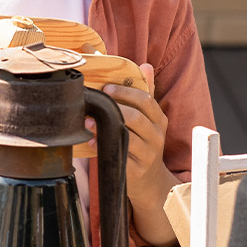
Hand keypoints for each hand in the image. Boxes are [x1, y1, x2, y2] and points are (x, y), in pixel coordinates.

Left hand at [95, 63, 178, 246]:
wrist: (151, 182)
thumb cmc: (144, 142)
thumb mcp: (150, 119)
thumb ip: (146, 92)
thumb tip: (146, 65)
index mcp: (159, 119)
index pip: (146, 100)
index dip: (125, 92)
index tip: (106, 87)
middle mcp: (156, 136)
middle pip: (137, 117)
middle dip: (115, 106)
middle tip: (96, 100)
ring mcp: (148, 155)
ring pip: (128, 137)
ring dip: (105, 127)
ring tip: (88, 120)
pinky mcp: (136, 171)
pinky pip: (119, 157)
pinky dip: (103, 148)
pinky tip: (91, 142)